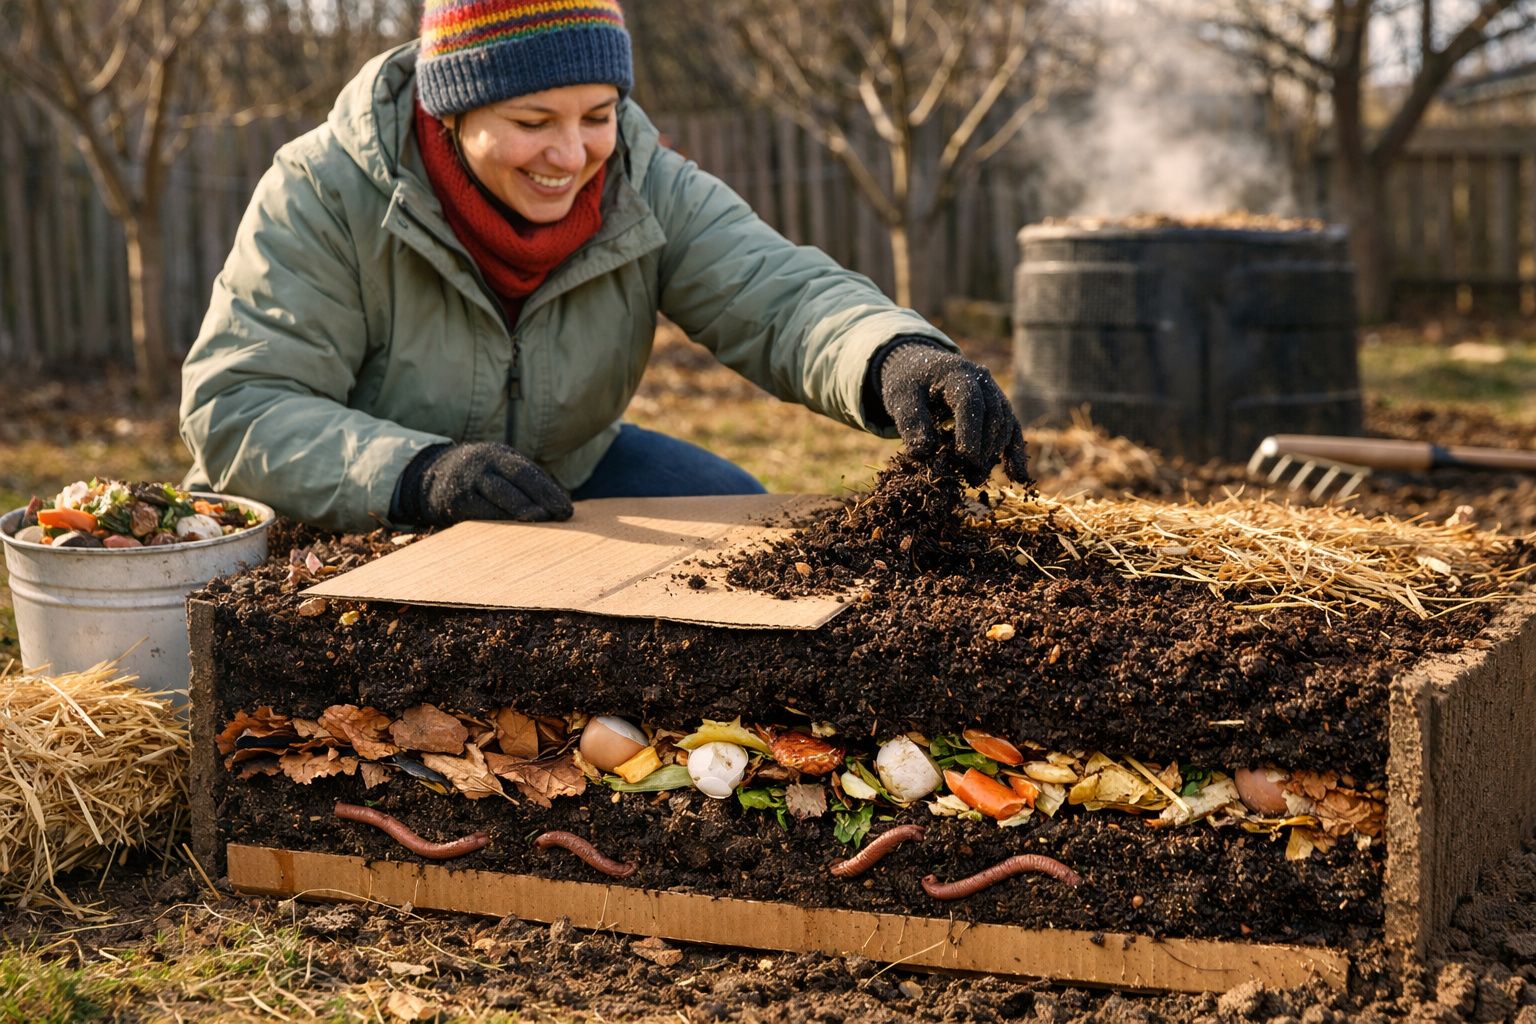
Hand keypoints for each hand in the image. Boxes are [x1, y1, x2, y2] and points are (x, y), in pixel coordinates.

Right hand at [396, 442, 572, 525]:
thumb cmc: (478, 479)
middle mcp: (484, 462)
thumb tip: (559, 507)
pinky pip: (480, 511)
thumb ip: (523, 483)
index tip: (567, 509)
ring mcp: (468, 480)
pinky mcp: (455, 501)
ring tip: (541, 519)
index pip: (529, 471)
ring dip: (523, 508)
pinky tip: (514, 530)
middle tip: (561, 515)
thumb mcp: (498, 470)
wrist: (429, 477)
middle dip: (542, 497)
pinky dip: (500, 519)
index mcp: (500, 454)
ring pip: (500, 493)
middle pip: (518, 477)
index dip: (549, 490)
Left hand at [875, 340, 1028, 484]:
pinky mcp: (998, 407)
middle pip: (992, 413)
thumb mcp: (901, 399)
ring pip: (1005, 423)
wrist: (920, 369)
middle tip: (970, 475)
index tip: (966, 458)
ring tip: (976, 479)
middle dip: (984, 447)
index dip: (970, 430)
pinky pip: (1011, 429)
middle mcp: (981, 379)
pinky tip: (1018, 477)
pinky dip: (1015, 452)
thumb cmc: (909, 385)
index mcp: (956, 372)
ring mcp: (993, 392)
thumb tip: (924, 451)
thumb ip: (911, 422)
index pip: (970, 401)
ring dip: (995, 453)